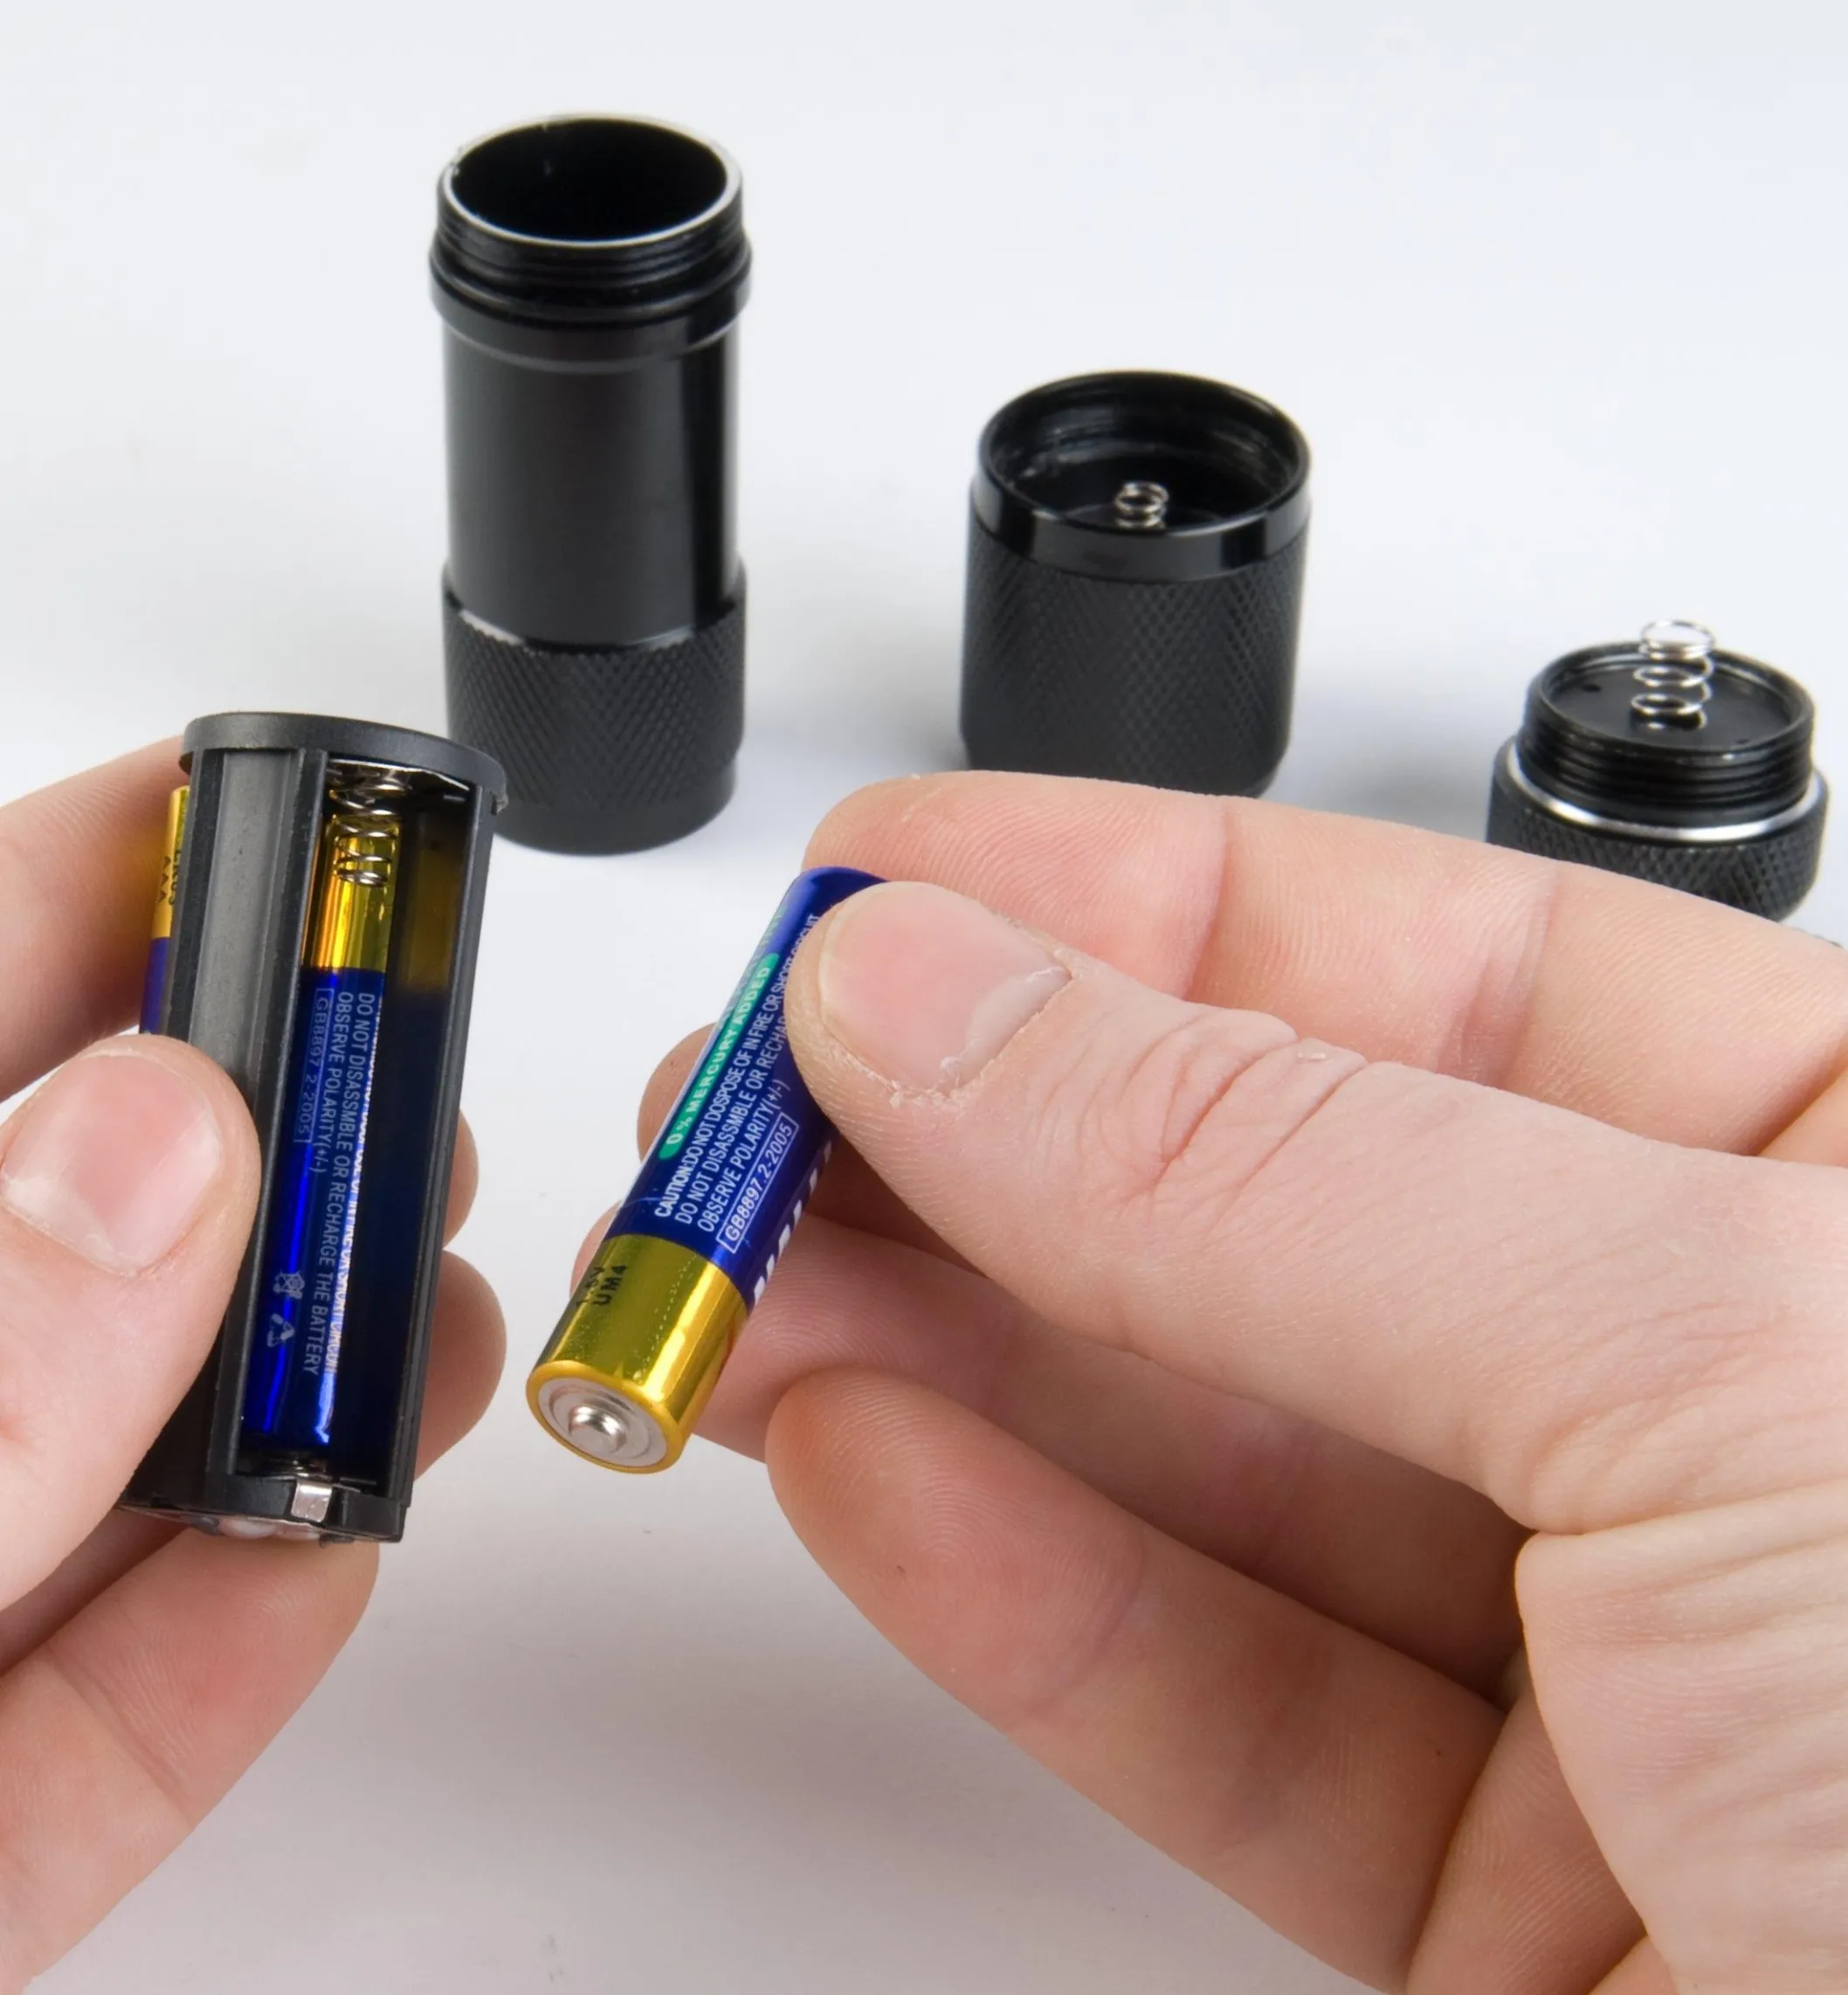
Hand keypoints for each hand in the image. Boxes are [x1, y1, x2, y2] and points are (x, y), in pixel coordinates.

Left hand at [0, 745, 503, 1991]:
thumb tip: (159, 1149)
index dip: (69, 898)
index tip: (258, 821)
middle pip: (1, 1257)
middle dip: (220, 1152)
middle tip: (393, 1085)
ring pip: (53, 1489)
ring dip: (258, 1394)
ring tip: (419, 1312)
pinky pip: (52, 1740)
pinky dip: (209, 1655)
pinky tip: (341, 1547)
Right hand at [624, 772, 1847, 1994]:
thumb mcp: (1713, 1368)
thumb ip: (1275, 1169)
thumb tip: (948, 1001)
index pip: (1428, 961)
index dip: (1119, 907)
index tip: (875, 902)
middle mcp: (1742, 1401)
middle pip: (1272, 1200)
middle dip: (978, 1135)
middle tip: (747, 1098)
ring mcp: (1623, 1657)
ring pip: (1208, 1450)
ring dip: (941, 1349)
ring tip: (734, 1277)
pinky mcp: (1515, 1898)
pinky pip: (1217, 1695)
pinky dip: (1015, 1579)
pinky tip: (858, 1460)